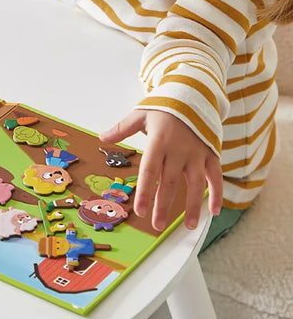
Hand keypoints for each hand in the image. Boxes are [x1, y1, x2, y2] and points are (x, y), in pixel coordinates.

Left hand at [99, 109, 222, 230]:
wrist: (192, 93)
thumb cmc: (163, 106)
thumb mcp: (140, 114)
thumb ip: (121, 129)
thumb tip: (102, 138)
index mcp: (158, 141)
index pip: (149, 171)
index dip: (145, 192)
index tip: (140, 211)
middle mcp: (178, 150)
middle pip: (170, 182)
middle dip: (163, 205)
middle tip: (157, 225)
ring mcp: (197, 153)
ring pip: (195, 184)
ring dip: (192, 206)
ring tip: (188, 226)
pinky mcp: (211, 154)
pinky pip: (216, 176)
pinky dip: (217, 194)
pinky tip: (213, 212)